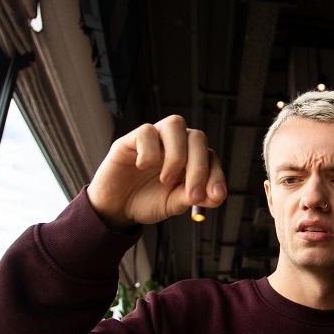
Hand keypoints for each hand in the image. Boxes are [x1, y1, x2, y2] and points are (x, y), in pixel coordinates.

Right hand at [86, 115, 226, 229]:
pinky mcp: (131, 139)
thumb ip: (194, 196)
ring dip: (177, 155)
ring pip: (175, 124)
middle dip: (199, 168)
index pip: (210, 156)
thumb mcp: (174, 204)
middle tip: (192, 194)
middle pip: (197, 137)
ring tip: (166, 180)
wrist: (116, 209)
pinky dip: (149, 151)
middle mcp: (174, 144)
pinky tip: (143, 167)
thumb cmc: (146, 201)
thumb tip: (217, 195)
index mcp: (189, 158)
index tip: (215, 196)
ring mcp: (154, 139)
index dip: (216, 175)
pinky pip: (146, 131)